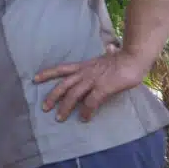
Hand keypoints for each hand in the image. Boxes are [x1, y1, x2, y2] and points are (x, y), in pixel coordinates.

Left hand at [33, 45, 147, 122]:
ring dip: (65, 107)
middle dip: (52, 97)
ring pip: (73, 95)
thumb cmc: (123, 59)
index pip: (61, 68)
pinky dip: (86, 111)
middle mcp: (84, 73)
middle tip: (44, 108)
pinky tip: (84, 119)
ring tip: (59, 118)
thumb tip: (110, 48)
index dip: (47, 73)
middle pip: (63, 85)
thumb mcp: (107, 57)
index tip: (34, 79)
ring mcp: (92, 80)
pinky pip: (91, 102)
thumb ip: (104, 57)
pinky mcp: (103, 88)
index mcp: (83, 66)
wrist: (133, 58)